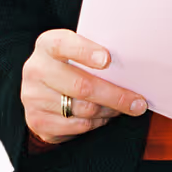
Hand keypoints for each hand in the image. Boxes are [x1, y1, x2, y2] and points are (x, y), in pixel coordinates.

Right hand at [21, 29, 147, 144]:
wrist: (39, 87)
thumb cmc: (68, 63)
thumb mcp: (75, 49)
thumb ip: (94, 52)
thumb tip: (129, 66)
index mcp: (47, 45)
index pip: (64, 44)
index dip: (86, 51)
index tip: (107, 59)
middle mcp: (36, 70)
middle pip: (81, 85)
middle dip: (114, 95)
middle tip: (137, 102)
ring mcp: (34, 98)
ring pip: (82, 110)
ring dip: (109, 111)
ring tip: (123, 108)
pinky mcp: (38, 121)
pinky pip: (77, 126)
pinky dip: (96, 123)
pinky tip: (104, 116)